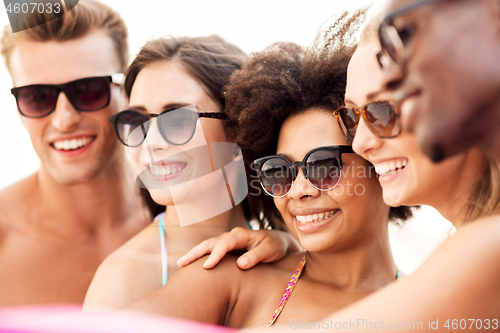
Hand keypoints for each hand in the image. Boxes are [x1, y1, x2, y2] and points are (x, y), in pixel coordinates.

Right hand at [177, 227, 300, 269]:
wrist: (277, 243)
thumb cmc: (274, 246)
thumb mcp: (270, 250)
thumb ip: (256, 255)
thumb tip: (241, 264)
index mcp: (241, 235)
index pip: (225, 244)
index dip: (215, 254)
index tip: (207, 266)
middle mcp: (231, 236)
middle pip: (210, 243)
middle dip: (196, 252)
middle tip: (182, 263)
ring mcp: (227, 241)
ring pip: (207, 246)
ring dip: (194, 254)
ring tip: (181, 264)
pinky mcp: (226, 248)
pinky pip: (211, 250)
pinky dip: (200, 256)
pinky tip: (191, 265)